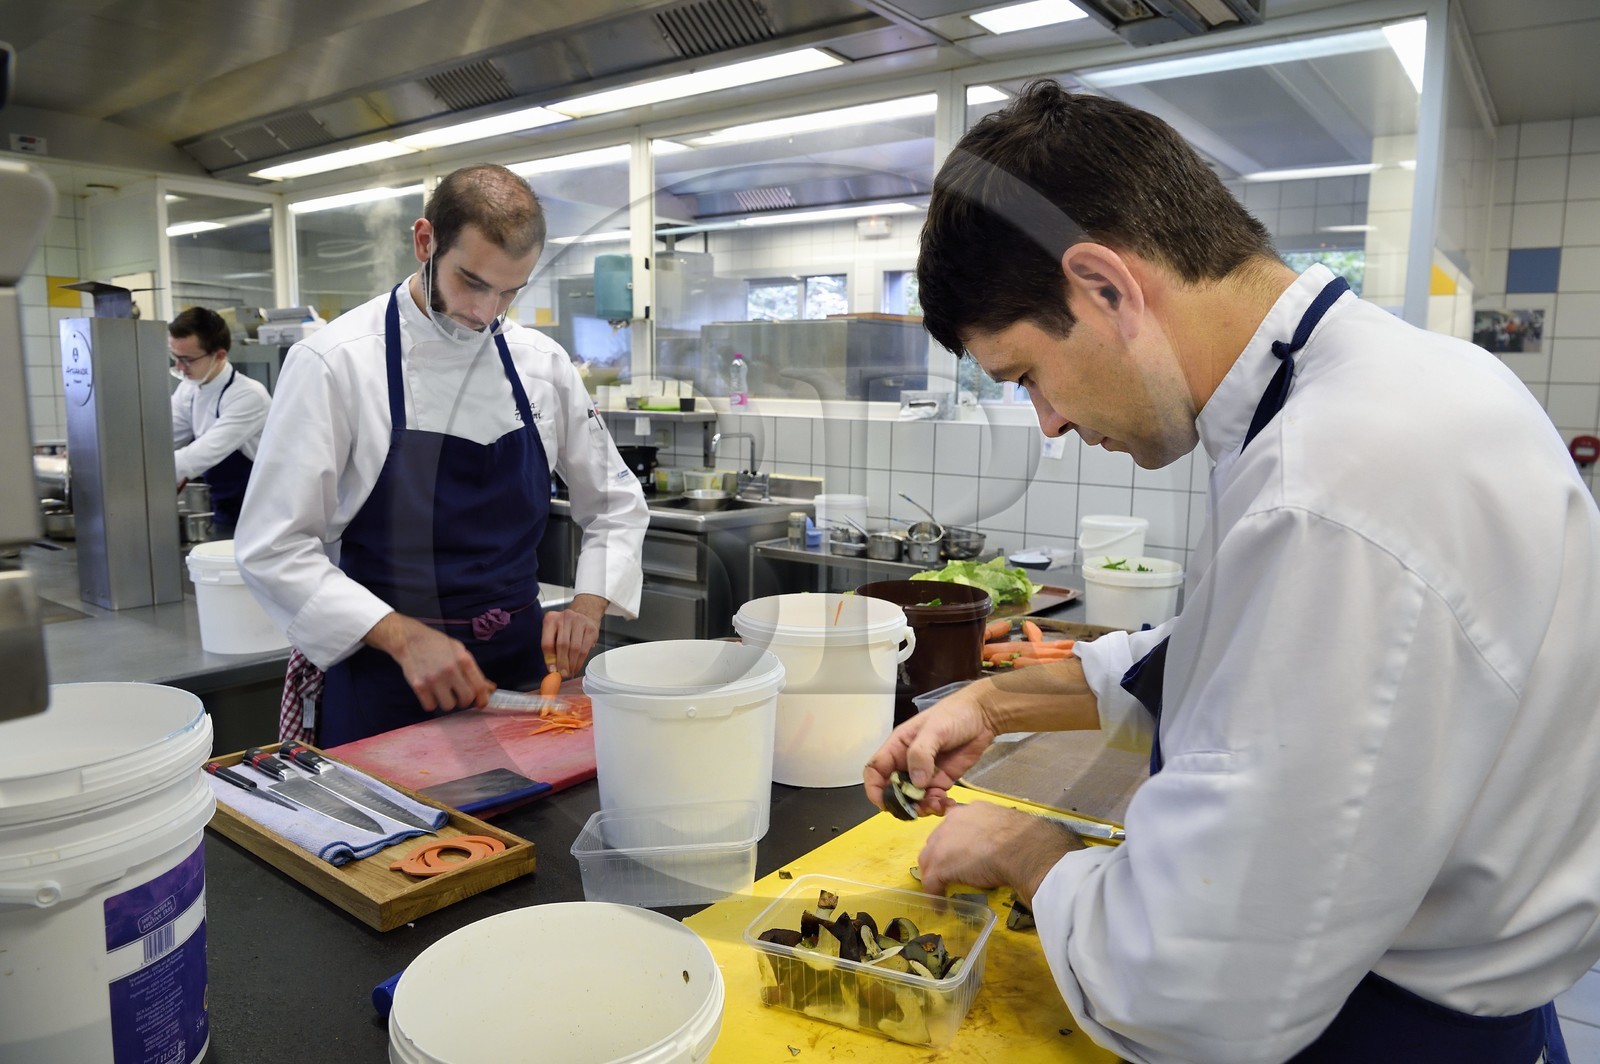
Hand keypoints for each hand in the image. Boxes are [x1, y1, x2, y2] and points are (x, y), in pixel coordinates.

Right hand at [364, 613, 491, 711]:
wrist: (409, 640)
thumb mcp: (459, 651)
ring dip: (447, 702)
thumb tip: (490, 689)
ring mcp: (434, 679)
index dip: (482, 699)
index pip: (479, 686)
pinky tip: (431, 693)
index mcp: (463, 660)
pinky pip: (430, 706)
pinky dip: (432, 703)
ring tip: (443, 692)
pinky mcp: (419, 686)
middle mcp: (450, 670)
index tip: (480, 703)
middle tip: (459, 696)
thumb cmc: (437, 645)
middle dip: (464, 701)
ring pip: (448, 706)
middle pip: (466, 699)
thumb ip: (473, 671)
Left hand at [541, 593, 606, 677]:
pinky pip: (585, 648)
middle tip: (563, 674)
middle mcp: (565, 617)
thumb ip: (551, 649)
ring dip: (572, 663)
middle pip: (562, 645)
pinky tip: (577, 666)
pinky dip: (580, 661)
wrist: (585, 613)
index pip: (547, 642)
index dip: (549, 659)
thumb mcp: (554, 633)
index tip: (552, 670)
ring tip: (570, 672)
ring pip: (574, 648)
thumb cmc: (566, 627)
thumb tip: (553, 669)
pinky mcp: (591, 628)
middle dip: (562, 663)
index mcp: (551, 619)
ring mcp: (580, 621)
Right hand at [863, 681, 999, 816]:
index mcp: (897, 747)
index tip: (884, 804)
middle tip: (919, 808)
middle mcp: (907, 763)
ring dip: (922, 807)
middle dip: (903, 803)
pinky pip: (933, 799)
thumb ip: (921, 754)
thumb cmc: (953, 715)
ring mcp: (925, 773)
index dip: (874, 789)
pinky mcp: (942, 780)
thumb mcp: (934, 730)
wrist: (983, 716)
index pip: (875, 770)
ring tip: (938, 803)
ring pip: (914, 799)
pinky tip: (948, 804)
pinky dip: (937, 806)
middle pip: (894, 791)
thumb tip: (916, 783)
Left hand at [917, 801, 1082, 899]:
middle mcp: (951, 821)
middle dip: (940, 855)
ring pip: (929, 860)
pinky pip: (932, 882)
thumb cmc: (1022, 838)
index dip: (953, 841)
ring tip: (939, 889)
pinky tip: (941, 908)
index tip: (959, 853)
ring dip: (933, 874)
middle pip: (936, 840)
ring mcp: (942, 843)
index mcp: (970, 811)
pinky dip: (935, 895)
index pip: (953, 826)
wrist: (1020, 849)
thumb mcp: (1008, 826)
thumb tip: (1006, 844)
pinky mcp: (940, 866)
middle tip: (949, 871)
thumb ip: (997, 832)